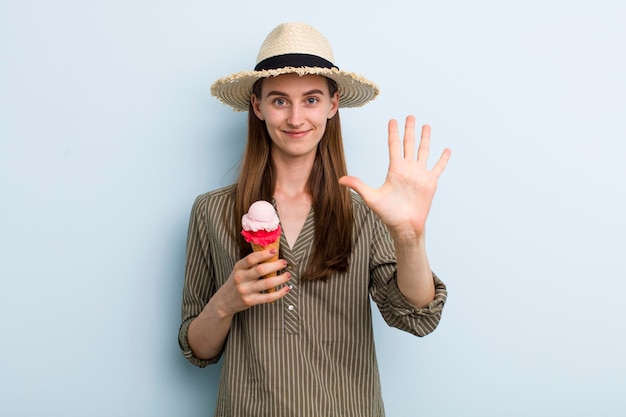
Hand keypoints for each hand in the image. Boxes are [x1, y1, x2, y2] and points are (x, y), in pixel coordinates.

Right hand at [215, 249, 290, 315]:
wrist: (225, 300)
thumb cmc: (237, 282)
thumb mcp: (239, 270)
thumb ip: (252, 264)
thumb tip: (272, 255)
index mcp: (238, 267)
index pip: (251, 258)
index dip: (264, 254)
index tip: (274, 251)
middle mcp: (240, 278)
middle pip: (261, 270)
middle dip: (276, 265)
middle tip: (284, 263)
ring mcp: (245, 290)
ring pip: (267, 283)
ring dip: (281, 278)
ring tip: (288, 275)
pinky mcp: (250, 301)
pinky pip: (268, 297)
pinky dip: (280, 293)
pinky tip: (286, 288)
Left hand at [339, 115, 450, 237]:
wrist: (404, 226)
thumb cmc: (388, 214)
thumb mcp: (371, 197)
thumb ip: (358, 185)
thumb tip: (340, 179)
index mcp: (395, 169)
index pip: (394, 146)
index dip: (393, 133)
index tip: (392, 120)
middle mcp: (408, 169)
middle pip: (409, 144)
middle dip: (409, 130)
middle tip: (410, 116)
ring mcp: (420, 174)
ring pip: (423, 151)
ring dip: (425, 139)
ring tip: (426, 126)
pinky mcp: (430, 182)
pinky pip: (438, 167)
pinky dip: (443, 159)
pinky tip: (446, 150)